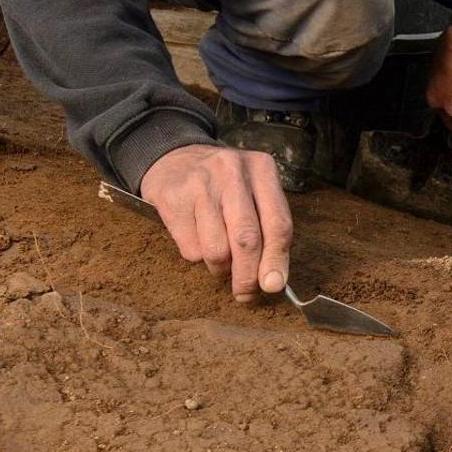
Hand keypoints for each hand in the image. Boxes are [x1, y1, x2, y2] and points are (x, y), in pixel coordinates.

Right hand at [139, 142, 292, 302]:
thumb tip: (273, 281)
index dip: (277, 260)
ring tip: (219, 259)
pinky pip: (191, 249)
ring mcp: (200, 183)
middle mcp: (232, 172)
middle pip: (247, 240)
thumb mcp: (252, 192)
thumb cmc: (222, 184)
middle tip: (245, 293)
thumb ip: (267, 229)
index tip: (273, 286)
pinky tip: (196, 238)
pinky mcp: (173, 197)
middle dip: (247, 276)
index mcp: (262, 169)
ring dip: (219, 268)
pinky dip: (196, 256)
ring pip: (217, 250)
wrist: (173, 157)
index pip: (277, 223)